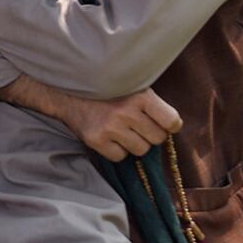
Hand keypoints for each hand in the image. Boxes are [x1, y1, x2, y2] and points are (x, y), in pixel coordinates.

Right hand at [58, 88, 182, 161]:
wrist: (68, 91)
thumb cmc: (108, 89)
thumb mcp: (134, 86)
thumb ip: (153, 104)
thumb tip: (173, 128)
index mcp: (140, 95)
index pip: (172, 122)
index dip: (168, 124)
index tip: (160, 121)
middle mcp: (125, 112)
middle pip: (157, 139)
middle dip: (149, 134)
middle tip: (136, 123)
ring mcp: (109, 127)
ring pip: (141, 150)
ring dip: (134, 143)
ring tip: (122, 128)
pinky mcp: (96, 140)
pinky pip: (120, 157)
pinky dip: (117, 150)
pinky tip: (109, 135)